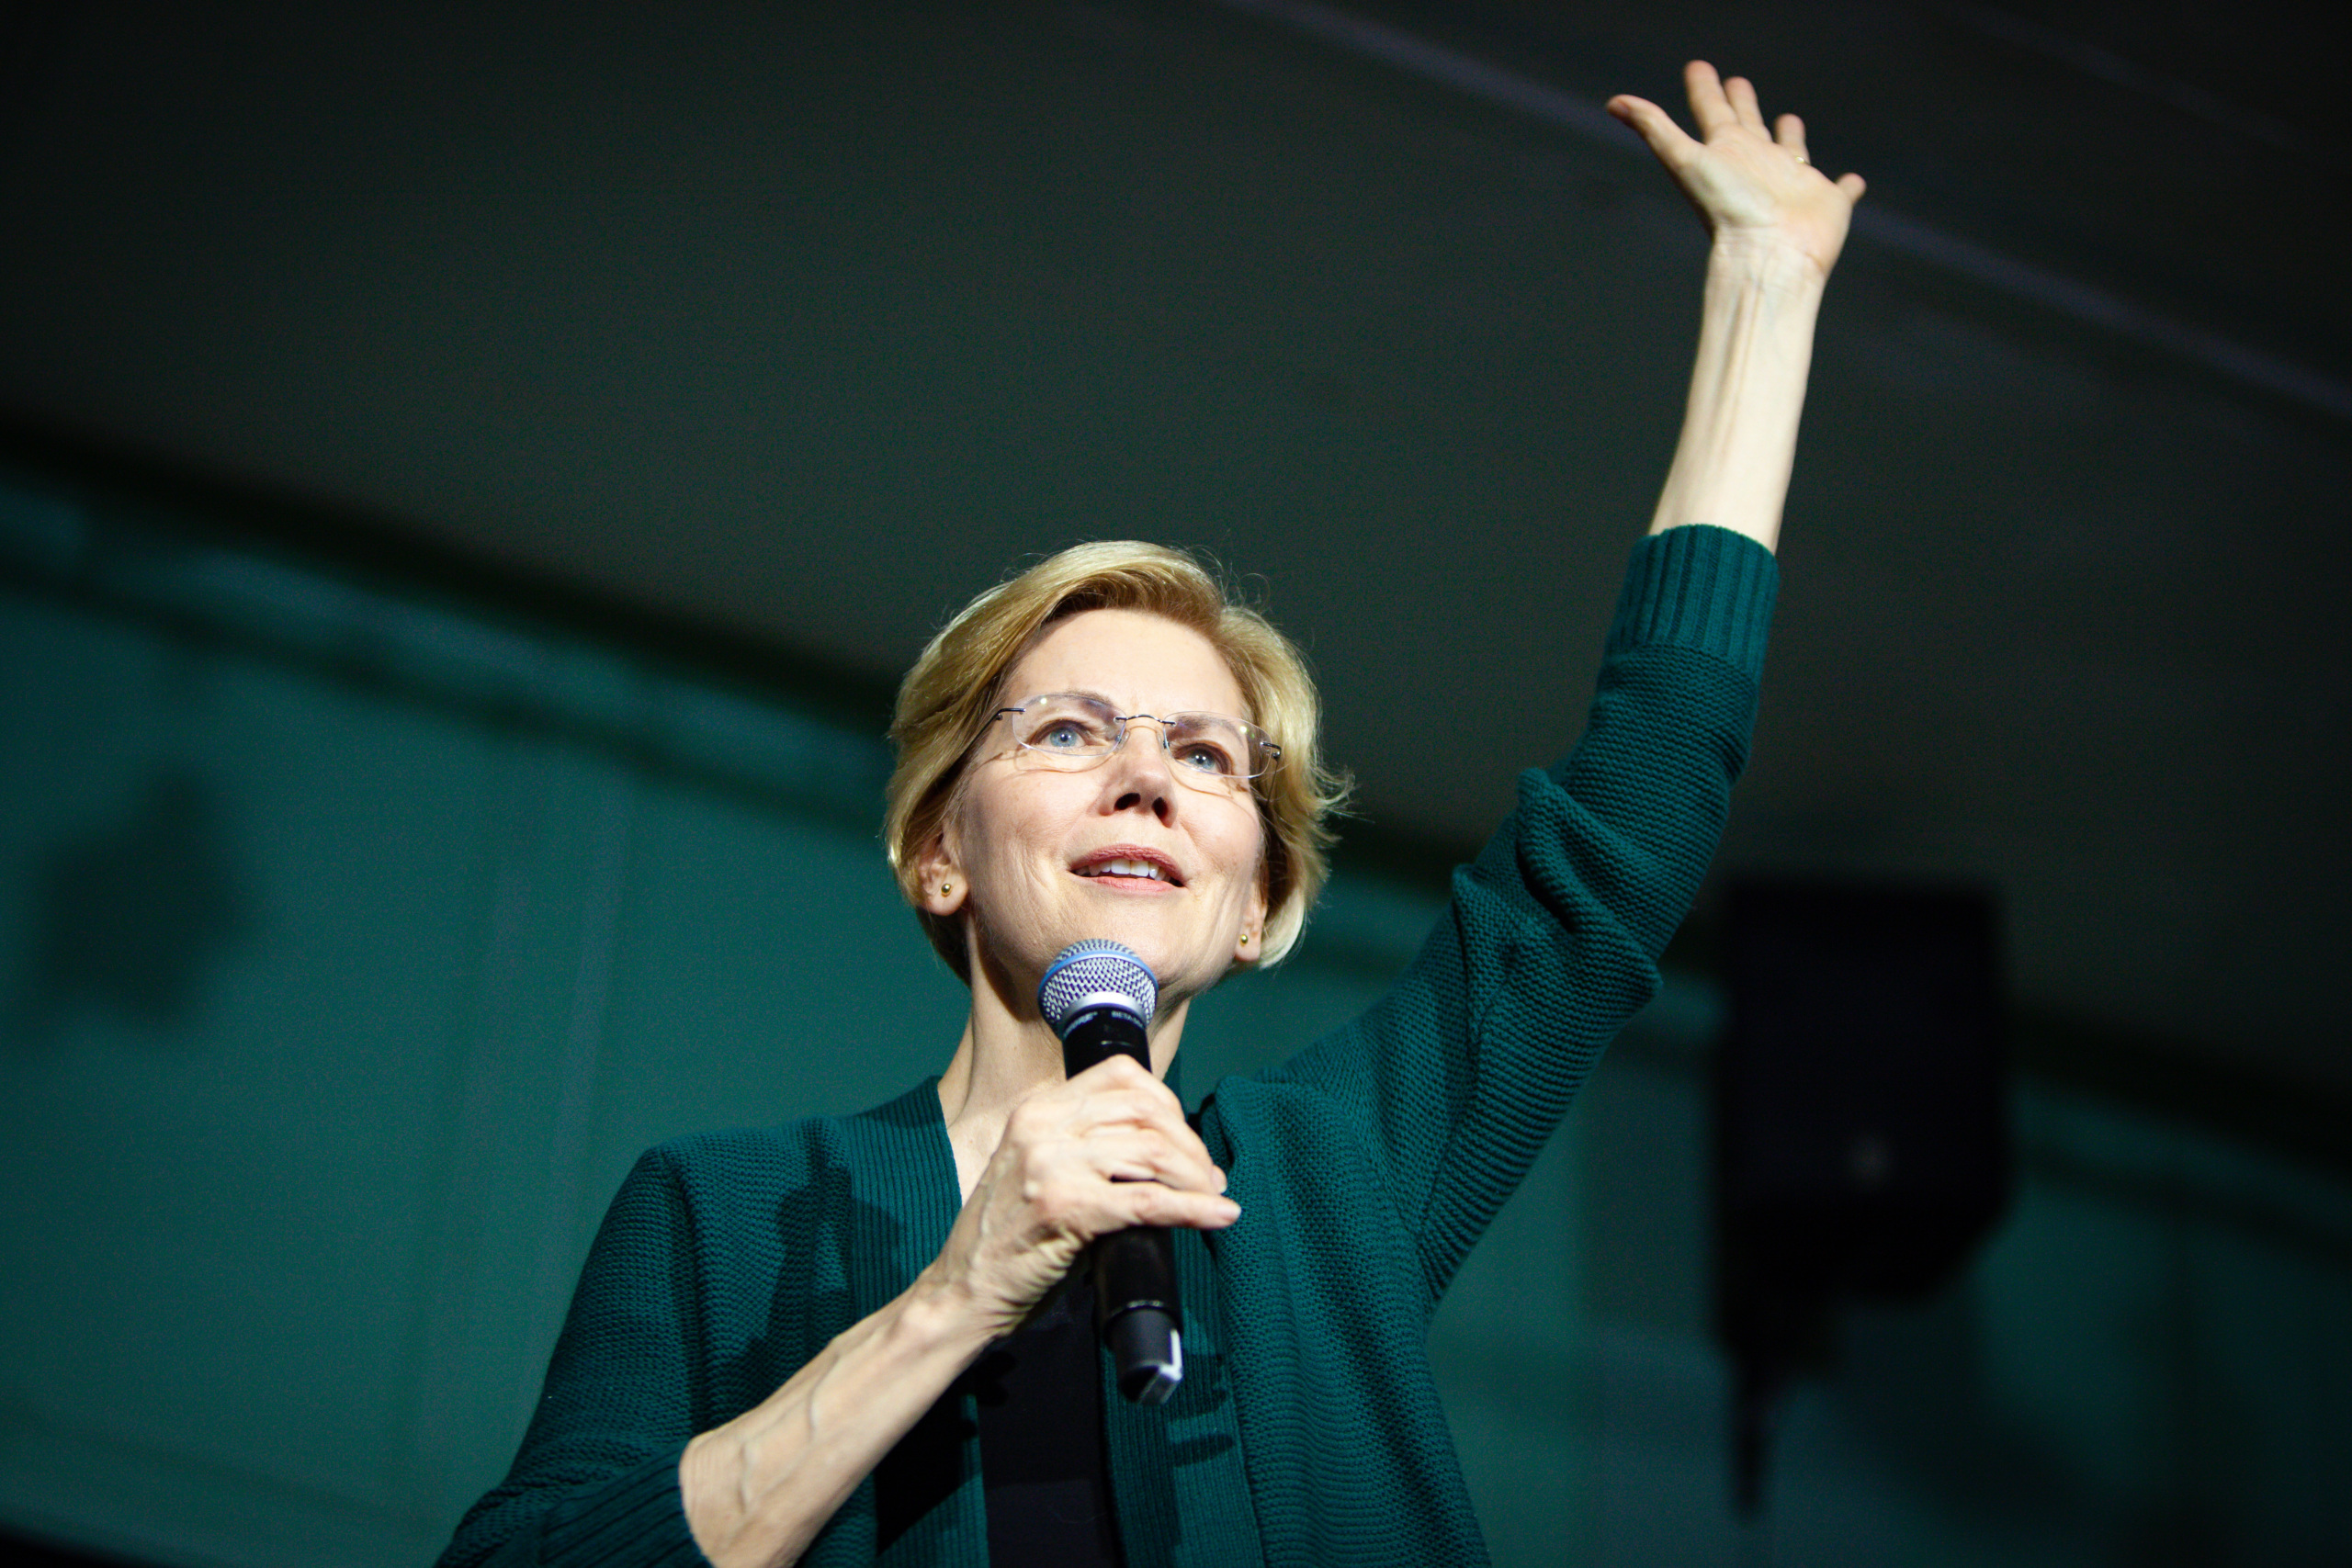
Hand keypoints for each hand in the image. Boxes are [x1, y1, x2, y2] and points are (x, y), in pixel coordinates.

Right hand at [924, 1055, 1237, 1339]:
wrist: (963, 1289)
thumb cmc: (1010, 1238)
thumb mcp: (1041, 1168)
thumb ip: (1089, 1146)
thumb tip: (1171, 1150)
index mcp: (1038, 1108)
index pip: (1122, 1075)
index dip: (1168, 1104)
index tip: (1186, 1140)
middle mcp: (1043, 1125)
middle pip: (1145, 1111)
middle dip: (1190, 1144)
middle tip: (1209, 1178)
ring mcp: (1051, 1164)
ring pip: (1153, 1150)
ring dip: (1196, 1176)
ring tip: (1212, 1198)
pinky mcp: (1065, 1207)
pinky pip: (1148, 1201)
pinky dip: (1193, 1208)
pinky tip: (1218, 1216)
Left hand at [1608, 61, 1864, 280]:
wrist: (1769, 255)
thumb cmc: (1729, 211)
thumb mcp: (1685, 160)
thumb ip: (1653, 128)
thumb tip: (1612, 102)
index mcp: (1727, 153)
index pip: (1712, 111)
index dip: (1704, 89)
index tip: (1698, 68)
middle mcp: (1757, 165)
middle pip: (1749, 125)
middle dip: (1742, 102)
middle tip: (1738, 82)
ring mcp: (1792, 184)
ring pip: (1791, 151)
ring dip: (1790, 136)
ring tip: (1789, 121)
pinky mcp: (1827, 202)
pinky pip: (1841, 190)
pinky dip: (1848, 185)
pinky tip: (1852, 181)